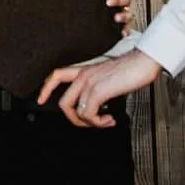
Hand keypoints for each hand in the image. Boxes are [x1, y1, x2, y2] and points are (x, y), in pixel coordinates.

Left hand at [36, 50, 162, 128]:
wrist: (144, 61)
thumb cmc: (131, 69)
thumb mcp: (109, 78)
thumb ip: (99, 88)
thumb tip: (98, 106)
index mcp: (85, 69)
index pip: (57, 75)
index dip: (46, 88)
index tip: (41, 99)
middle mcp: (84, 75)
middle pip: (63, 102)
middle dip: (73, 120)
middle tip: (89, 123)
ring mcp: (89, 82)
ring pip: (75, 112)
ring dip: (91, 123)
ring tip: (105, 121)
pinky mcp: (98, 90)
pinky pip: (88, 114)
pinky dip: (99, 122)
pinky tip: (110, 119)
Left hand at [106, 0, 133, 31]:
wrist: (124, 0)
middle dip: (118, 0)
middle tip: (108, 2)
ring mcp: (129, 9)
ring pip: (128, 12)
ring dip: (123, 15)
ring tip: (116, 18)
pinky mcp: (128, 20)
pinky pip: (129, 25)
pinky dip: (126, 29)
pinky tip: (123, 32)